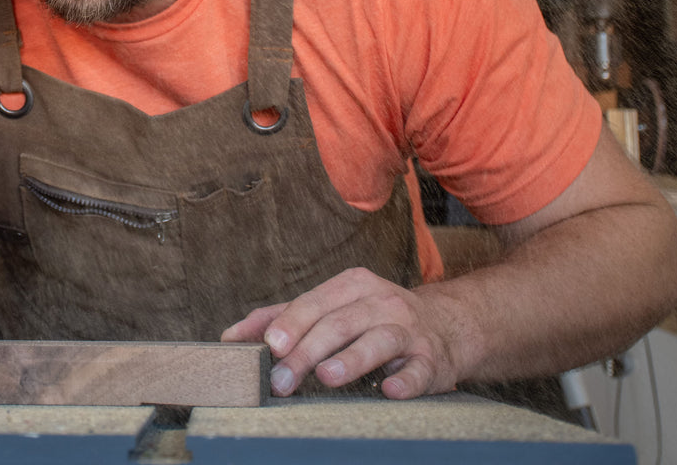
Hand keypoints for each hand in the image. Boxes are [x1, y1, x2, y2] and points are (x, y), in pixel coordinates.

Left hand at [221, 268, 461, 399]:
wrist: (445, 327)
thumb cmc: (373, 318)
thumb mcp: (331, 308)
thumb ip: (282, 318)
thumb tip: (231, 337)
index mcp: (352, 286)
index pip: (314, 303)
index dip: (291, 324)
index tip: (268, 346)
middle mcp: (381, 302)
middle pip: (339, 324)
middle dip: (307, 352)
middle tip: (281, 381)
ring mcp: (408, 329)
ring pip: (378, 341)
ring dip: (352, 359)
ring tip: (327, 376)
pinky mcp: (431, 359)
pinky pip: (419, 369)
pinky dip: (405, 380)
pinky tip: (389, 390)